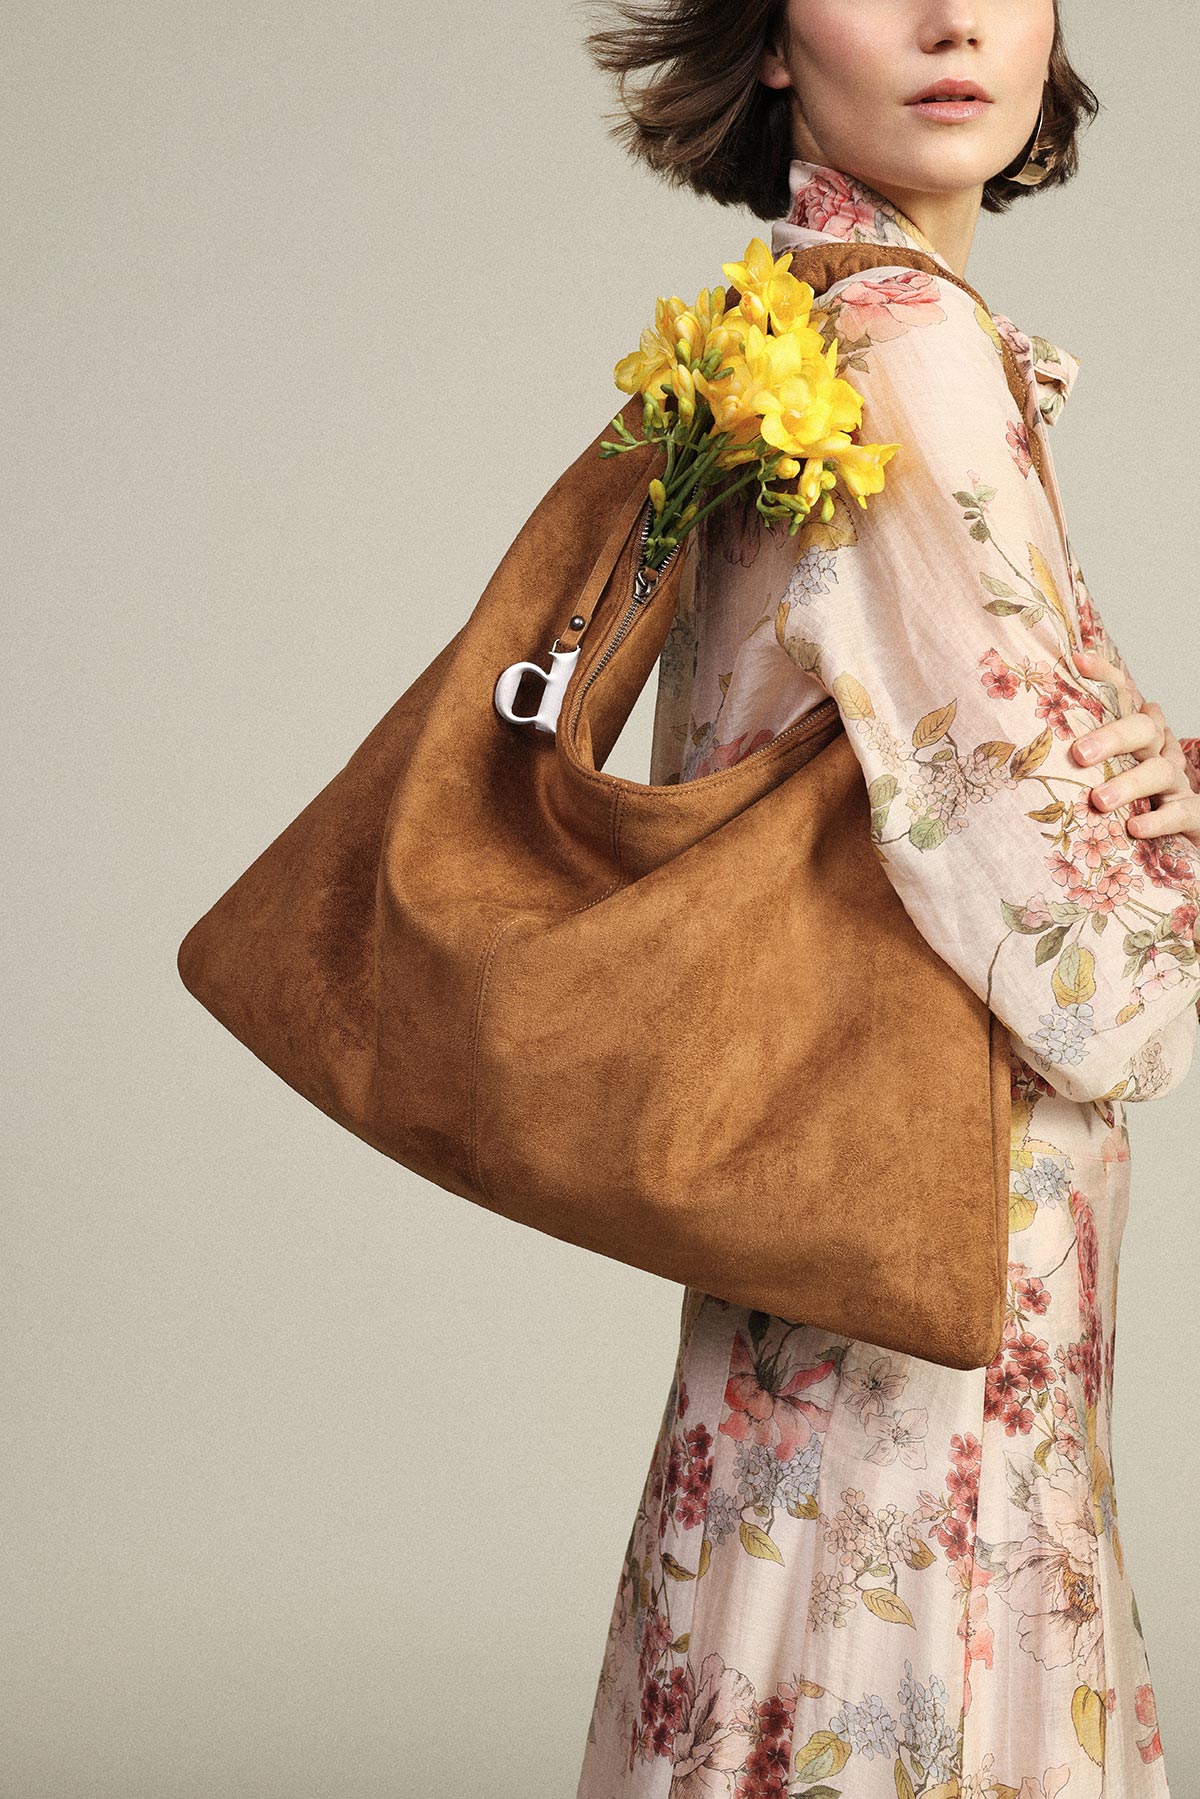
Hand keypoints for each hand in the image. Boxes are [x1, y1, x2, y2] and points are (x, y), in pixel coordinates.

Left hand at [1071, 647, 1199, 855]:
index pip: (1124, 697)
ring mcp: (1176, 783)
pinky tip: (1135, 828)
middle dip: (1113, 737)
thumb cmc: (1127, 801)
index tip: (1077, 661)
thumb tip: (1018, 748)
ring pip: (1160, 770)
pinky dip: (1158, 820)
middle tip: (1080, 753)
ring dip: (1129, 783)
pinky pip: (1181, 813)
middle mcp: (1158, 752)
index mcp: (1136, 737)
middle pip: (1143, 729)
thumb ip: (1077, 756)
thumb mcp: (1102, 773)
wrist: (1177, 834)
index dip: (1105, 677)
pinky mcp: (1189, 813)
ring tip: (1099, 800)